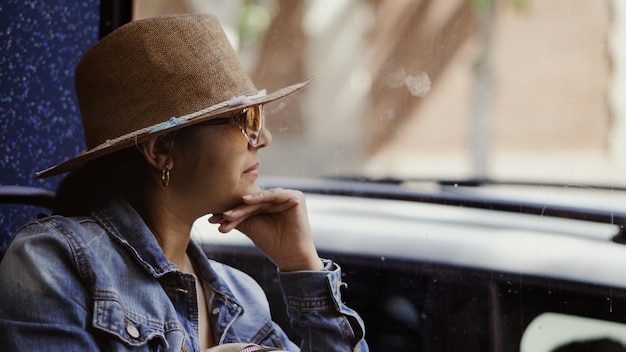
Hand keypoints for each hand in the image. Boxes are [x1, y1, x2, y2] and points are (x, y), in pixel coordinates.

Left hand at [208, 188, 323, 271]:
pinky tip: (246, 201)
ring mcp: (288, 196)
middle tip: (219, 218)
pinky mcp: (296, 197)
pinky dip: (260, 197)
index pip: (247, 206)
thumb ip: (238, 218)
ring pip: (260, 200)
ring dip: (243, 208)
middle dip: (234, 211)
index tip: (213, 220)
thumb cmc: (273, 244)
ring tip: (227, 216)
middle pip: (252, 202)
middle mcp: (279, 198)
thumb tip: (215, 212)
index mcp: (269, 204)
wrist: (291, 257)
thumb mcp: (251, 227)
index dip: (230, 212)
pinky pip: (274, 195)